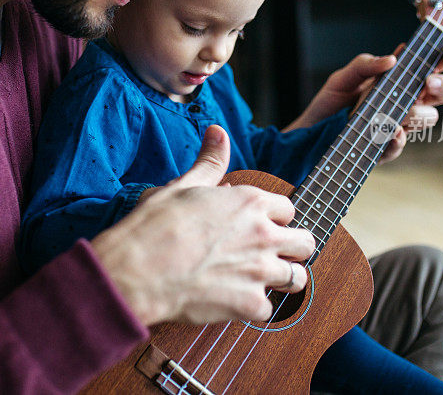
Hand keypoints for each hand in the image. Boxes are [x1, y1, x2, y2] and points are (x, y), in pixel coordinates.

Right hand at [91, 125, 314, 325]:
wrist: (137, 269)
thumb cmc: (155, 226)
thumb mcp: (183, 184)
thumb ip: (210, 160)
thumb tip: (218, 132)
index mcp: (251, 202)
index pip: (287, 209)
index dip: (274, 217)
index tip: (262, 225)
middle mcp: (263, 235)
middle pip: (306, 243)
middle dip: (293, 248)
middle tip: (273, 254)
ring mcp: (259, 271)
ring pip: (297, 279)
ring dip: (283, 280)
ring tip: (263, 281)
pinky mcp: (249, 303)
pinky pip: (267, 311)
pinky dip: (252, 309)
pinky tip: (234, 302)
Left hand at [285, 43, 442, 162]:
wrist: (308, 133)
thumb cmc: (330, 103)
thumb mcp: (343, 77)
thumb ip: (365, 64)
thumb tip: (391, 59)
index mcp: (398, 81)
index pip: (430, 67)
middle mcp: (404, 103)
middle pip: (440, 93)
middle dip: (441, 85)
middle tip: (427, 82)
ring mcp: (397, 126)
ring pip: (427, 118)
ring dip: (417, 111)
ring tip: (400, 109)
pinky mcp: (383, 149)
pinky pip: (399, 145)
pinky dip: (397, 139)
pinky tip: (391, 131)